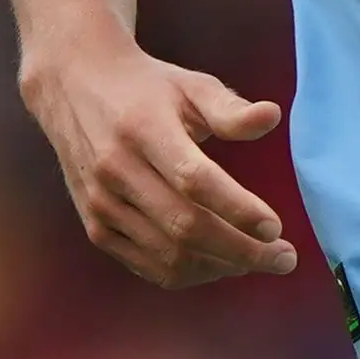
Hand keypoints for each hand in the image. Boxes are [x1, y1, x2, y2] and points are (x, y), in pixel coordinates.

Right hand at [21, 44, 298, 287]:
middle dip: (242, 250)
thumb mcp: (190, 85)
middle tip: (284, 258)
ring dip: (220, 266)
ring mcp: (102, 203)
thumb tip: (271, 117)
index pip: (194, 179)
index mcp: (143, 128)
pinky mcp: (95, 226)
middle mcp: (116, 170)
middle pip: (185, 226)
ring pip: (168, 254)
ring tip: (258, 260)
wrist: (74, 88)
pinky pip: (147, 265)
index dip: (237, 208)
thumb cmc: (147, 88)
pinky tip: (220, 264)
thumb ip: (230, 108)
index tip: (276, 227)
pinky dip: (190, 273)